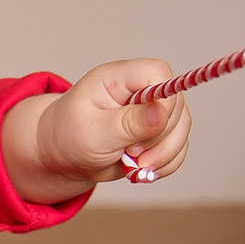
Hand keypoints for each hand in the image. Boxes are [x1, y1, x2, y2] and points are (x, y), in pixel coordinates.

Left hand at [1, 58, 191, 203]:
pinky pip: (178, 148)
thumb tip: (161, 112)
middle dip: (159, 138)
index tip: (149, 128)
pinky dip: (166, 165)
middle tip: (130, 154)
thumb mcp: (92, 133)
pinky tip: (143, 171)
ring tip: (135, 167)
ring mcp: (153, 112)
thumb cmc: (69, 137)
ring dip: (164, 155)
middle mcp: (140, 90)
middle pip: (176, 105)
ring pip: (182, 128)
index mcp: (118, 78)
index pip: (158, 72)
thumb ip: (127, 123)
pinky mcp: (159, 133)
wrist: (62, 157)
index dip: (163, 99)